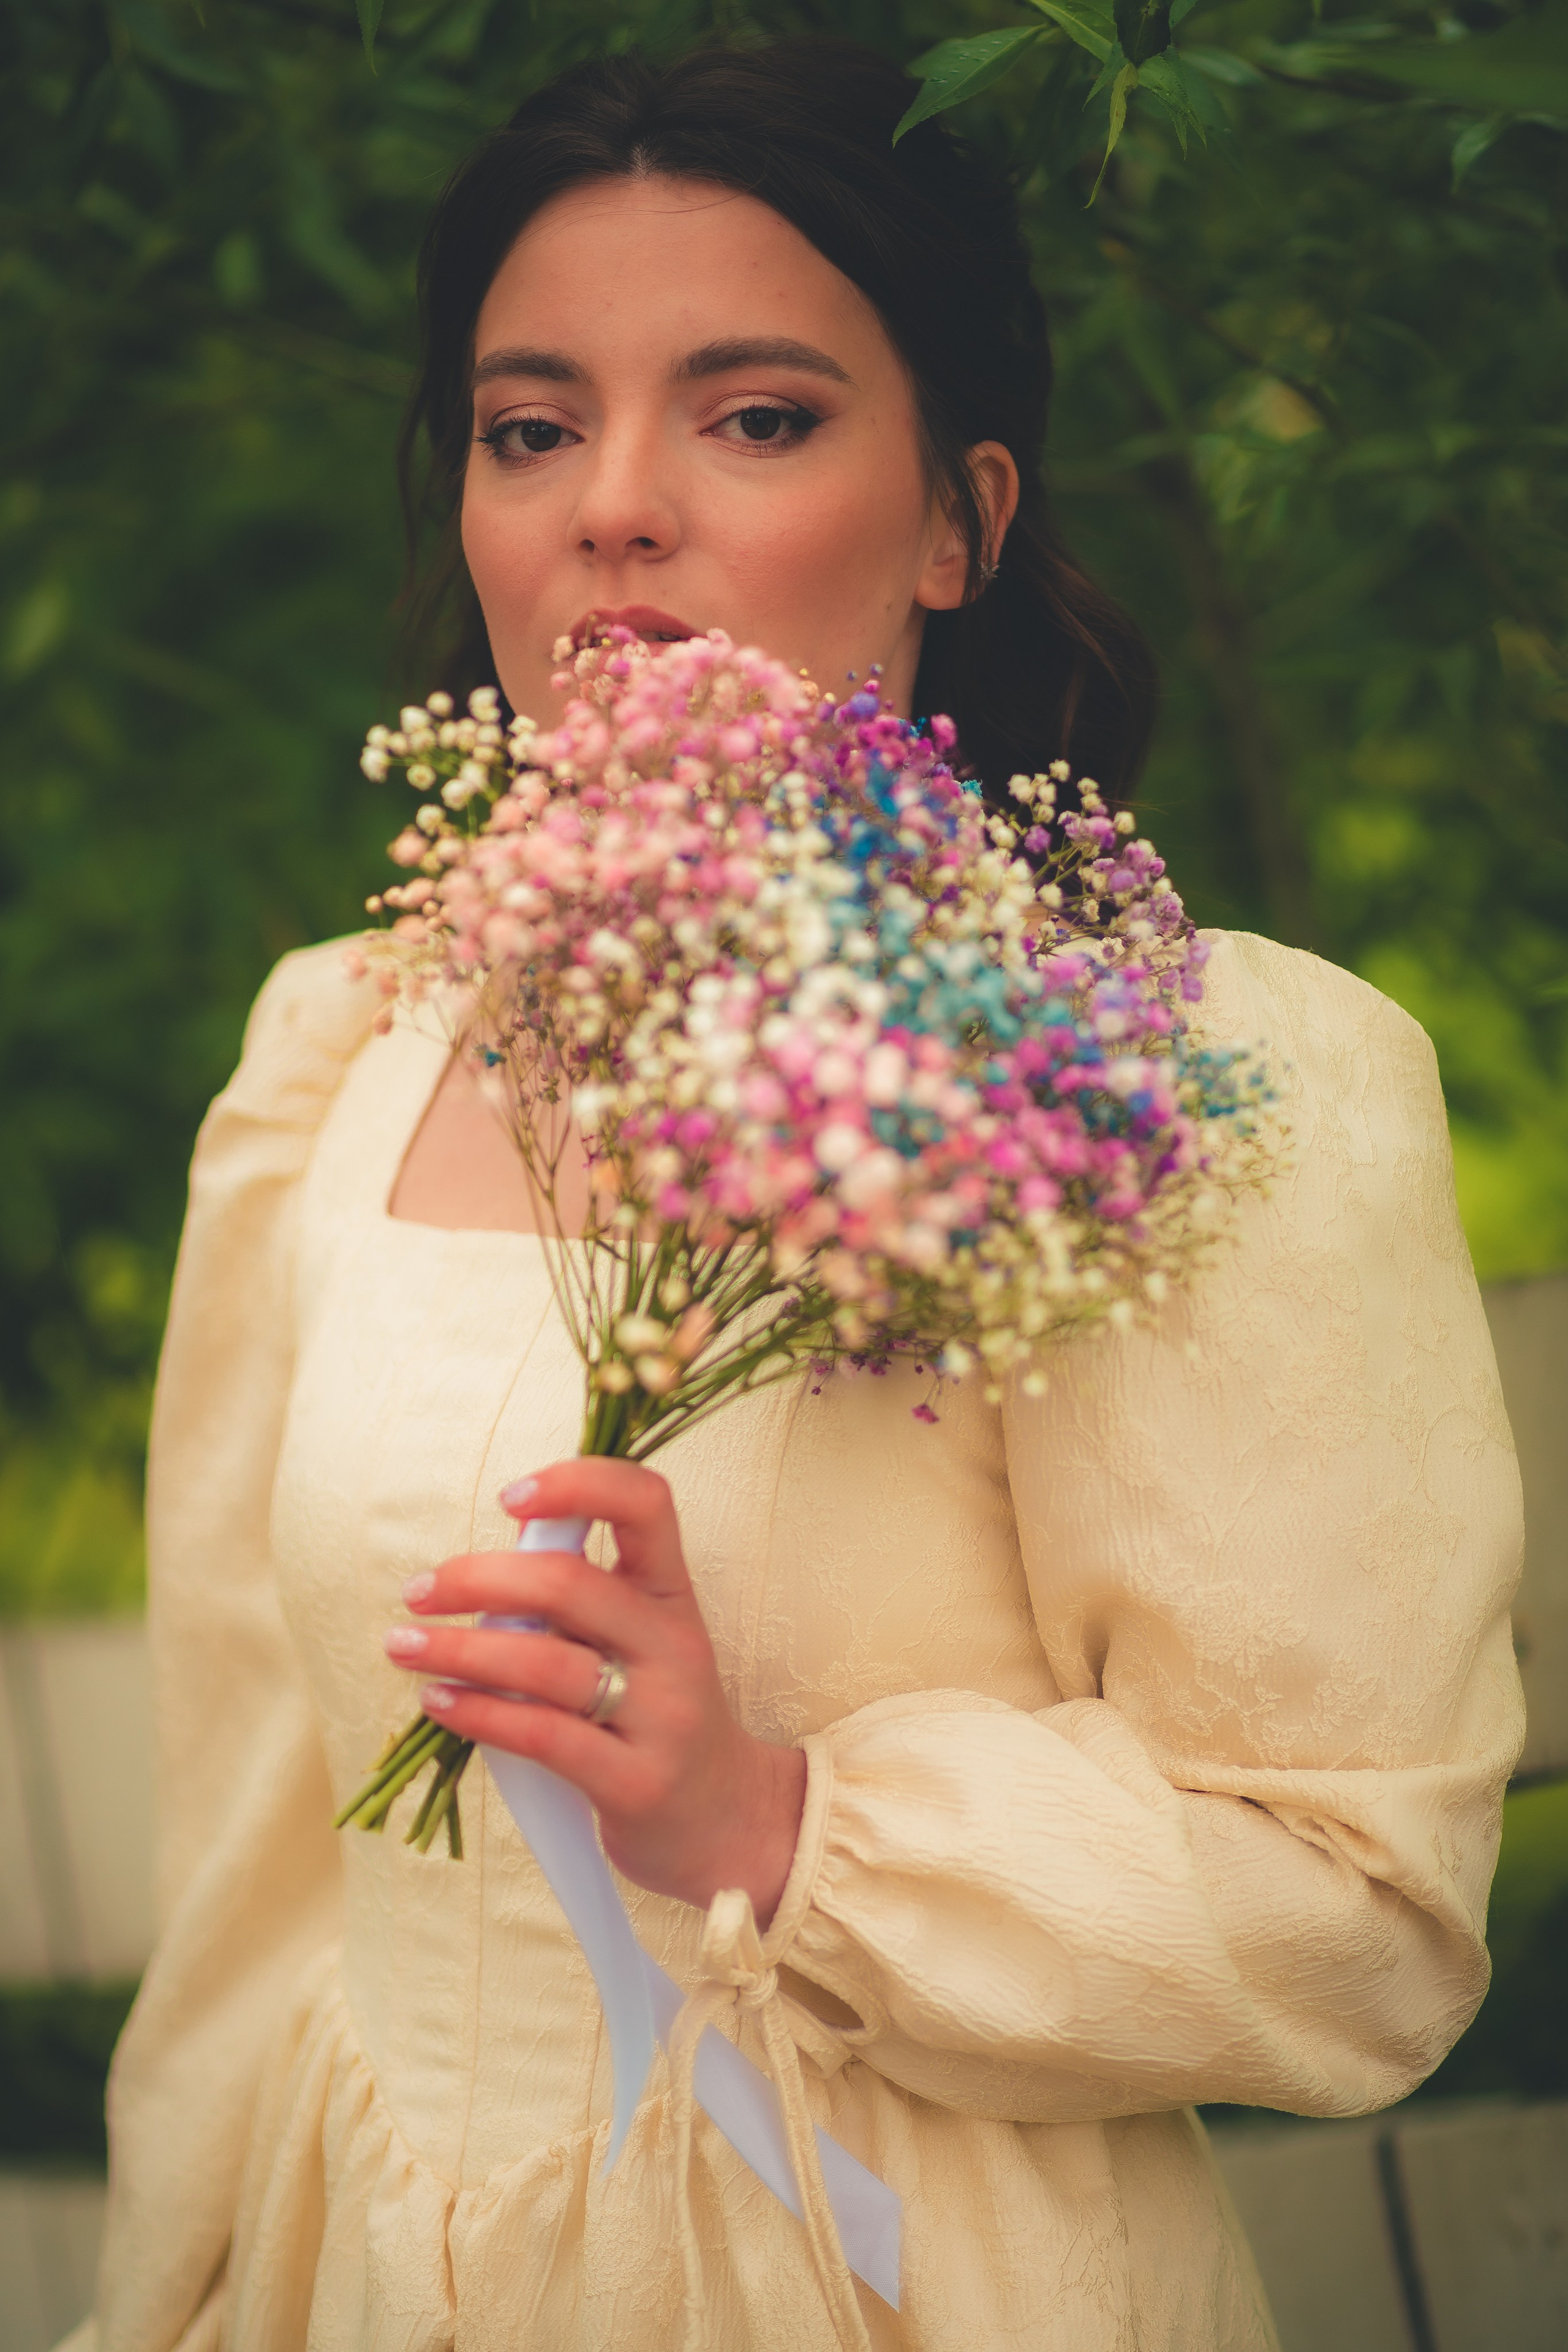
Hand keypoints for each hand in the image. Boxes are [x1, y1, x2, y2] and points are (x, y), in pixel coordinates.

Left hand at [385, 1457, 806, 1926]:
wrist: (727, 1820)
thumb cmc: (656, 1716)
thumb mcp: (639, 1642)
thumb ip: (581, 1599)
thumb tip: (491, 1559)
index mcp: (673, 1594)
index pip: (646, 1504)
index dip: (578, 1483)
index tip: (509, 1498)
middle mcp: (674, 1645)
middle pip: (569, 1583)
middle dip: (477, 1578)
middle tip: (418, 1591)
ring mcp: (661, 1715)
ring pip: (545, 1663)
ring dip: (458, 1650)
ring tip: (403, 1645)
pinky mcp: (636, 1782)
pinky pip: (542, 1736)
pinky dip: (479, 1714)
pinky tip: (438, 1703)